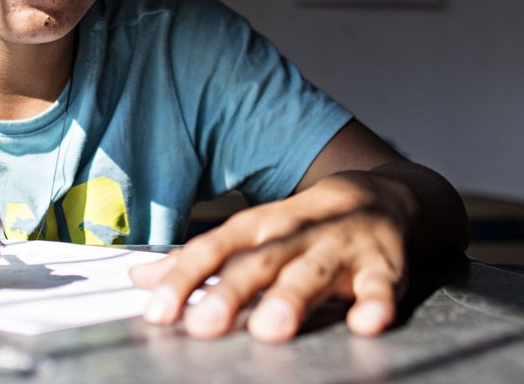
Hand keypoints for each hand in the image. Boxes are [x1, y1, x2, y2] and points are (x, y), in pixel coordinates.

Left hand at [130, 174, 409, 341]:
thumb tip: (141, 278)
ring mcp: (338, 248)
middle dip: (230, 293)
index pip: (211, 251)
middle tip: (203, 326)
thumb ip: (198, 260)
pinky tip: (365, 322)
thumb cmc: (300, 225)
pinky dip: (375, 303)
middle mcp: (292, 234)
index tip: (157, 312)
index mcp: (256, 228)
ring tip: (271, 328)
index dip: (182, 279)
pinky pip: (379, 286)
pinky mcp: (383, 267)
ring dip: (291, 299)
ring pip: (311, 273)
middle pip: (257, 263)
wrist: (380, 195)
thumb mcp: (248, 235)